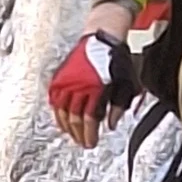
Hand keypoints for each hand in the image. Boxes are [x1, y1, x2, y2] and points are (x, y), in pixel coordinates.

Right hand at [48, 4, 140, 148]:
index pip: (89, 118)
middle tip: (83, 143)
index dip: (89, 133)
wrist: (102, 37)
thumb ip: (119, 106)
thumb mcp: (127, 84)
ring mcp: (66, 80)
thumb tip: (110, 125)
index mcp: (96, 87)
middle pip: (74, 117)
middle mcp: (78, 84)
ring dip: (66, 126)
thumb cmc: (117, 61)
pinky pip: (54, 100)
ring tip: (72, 135)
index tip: (90, 143)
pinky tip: (61, 121)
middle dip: (79, 133)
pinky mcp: (58, 76)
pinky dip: (57, 113)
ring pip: (61, 110)